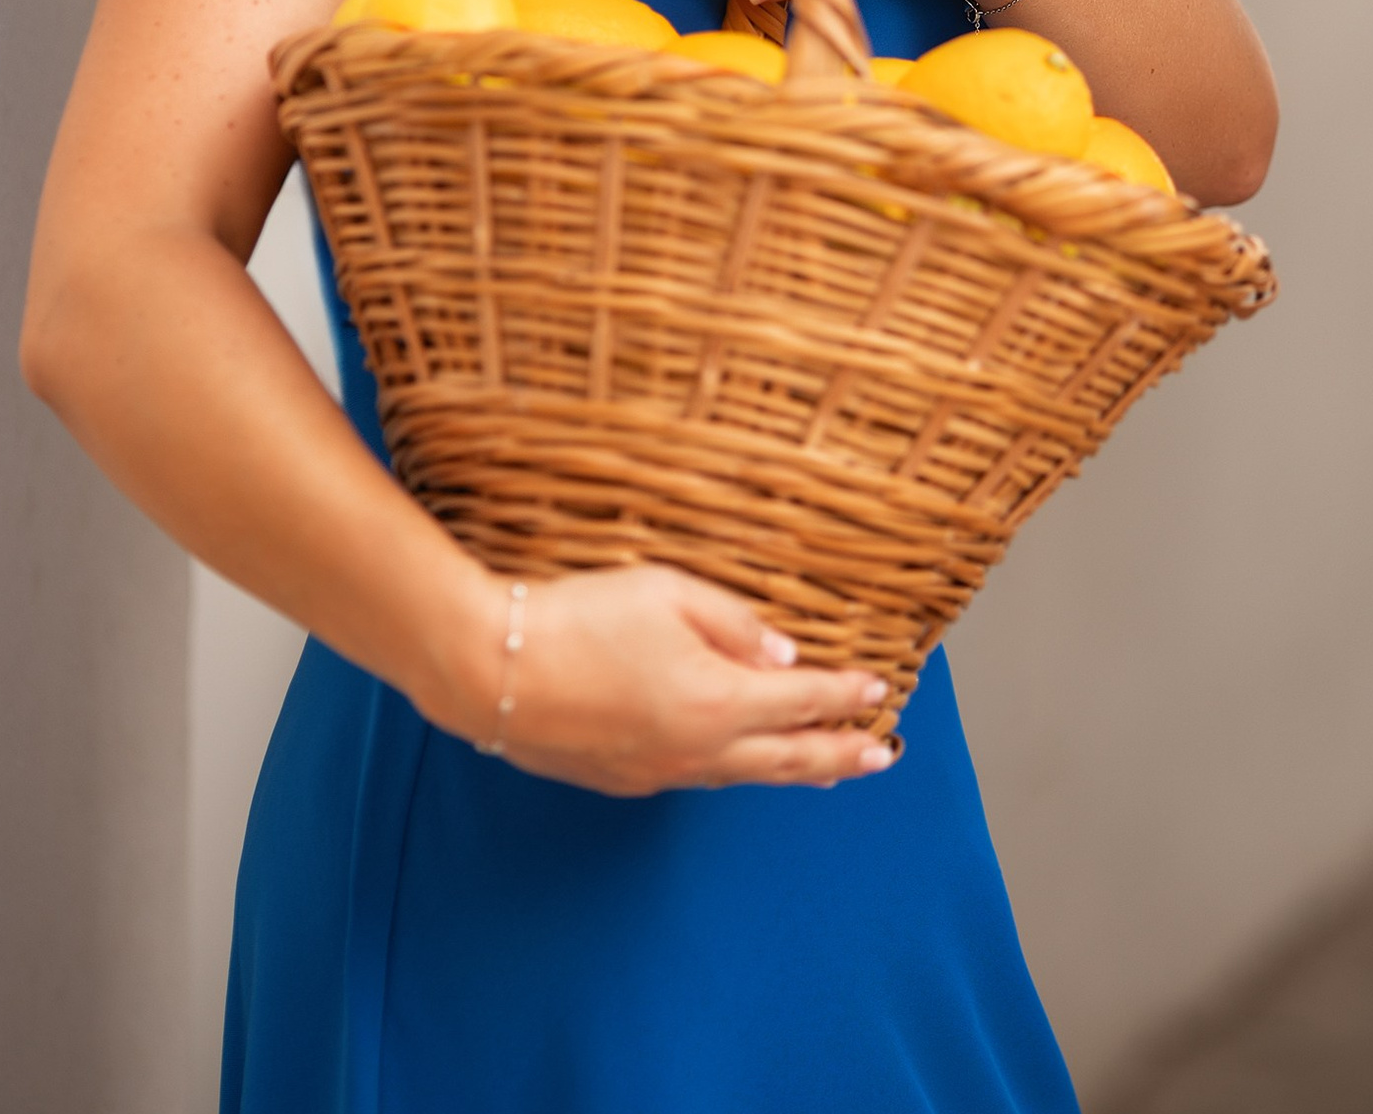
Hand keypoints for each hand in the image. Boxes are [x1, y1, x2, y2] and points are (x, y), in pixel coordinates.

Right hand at [448, 563, 894, 794]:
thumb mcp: (667, 593)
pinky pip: (702, 778)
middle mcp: (698, 749)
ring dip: (796, 770)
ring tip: (829, 769)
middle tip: (881, 755)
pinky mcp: (625, 779)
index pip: (803, 701)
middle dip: (841, 754)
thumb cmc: (577, 618)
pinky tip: (742, 764)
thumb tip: (785, 656)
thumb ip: (734, 623)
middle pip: (789, 757)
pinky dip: (740, 772)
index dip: (846, 695)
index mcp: (717, 701)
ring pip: (747, 775)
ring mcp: (660, 771)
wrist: (490, 670)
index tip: (880, 691)